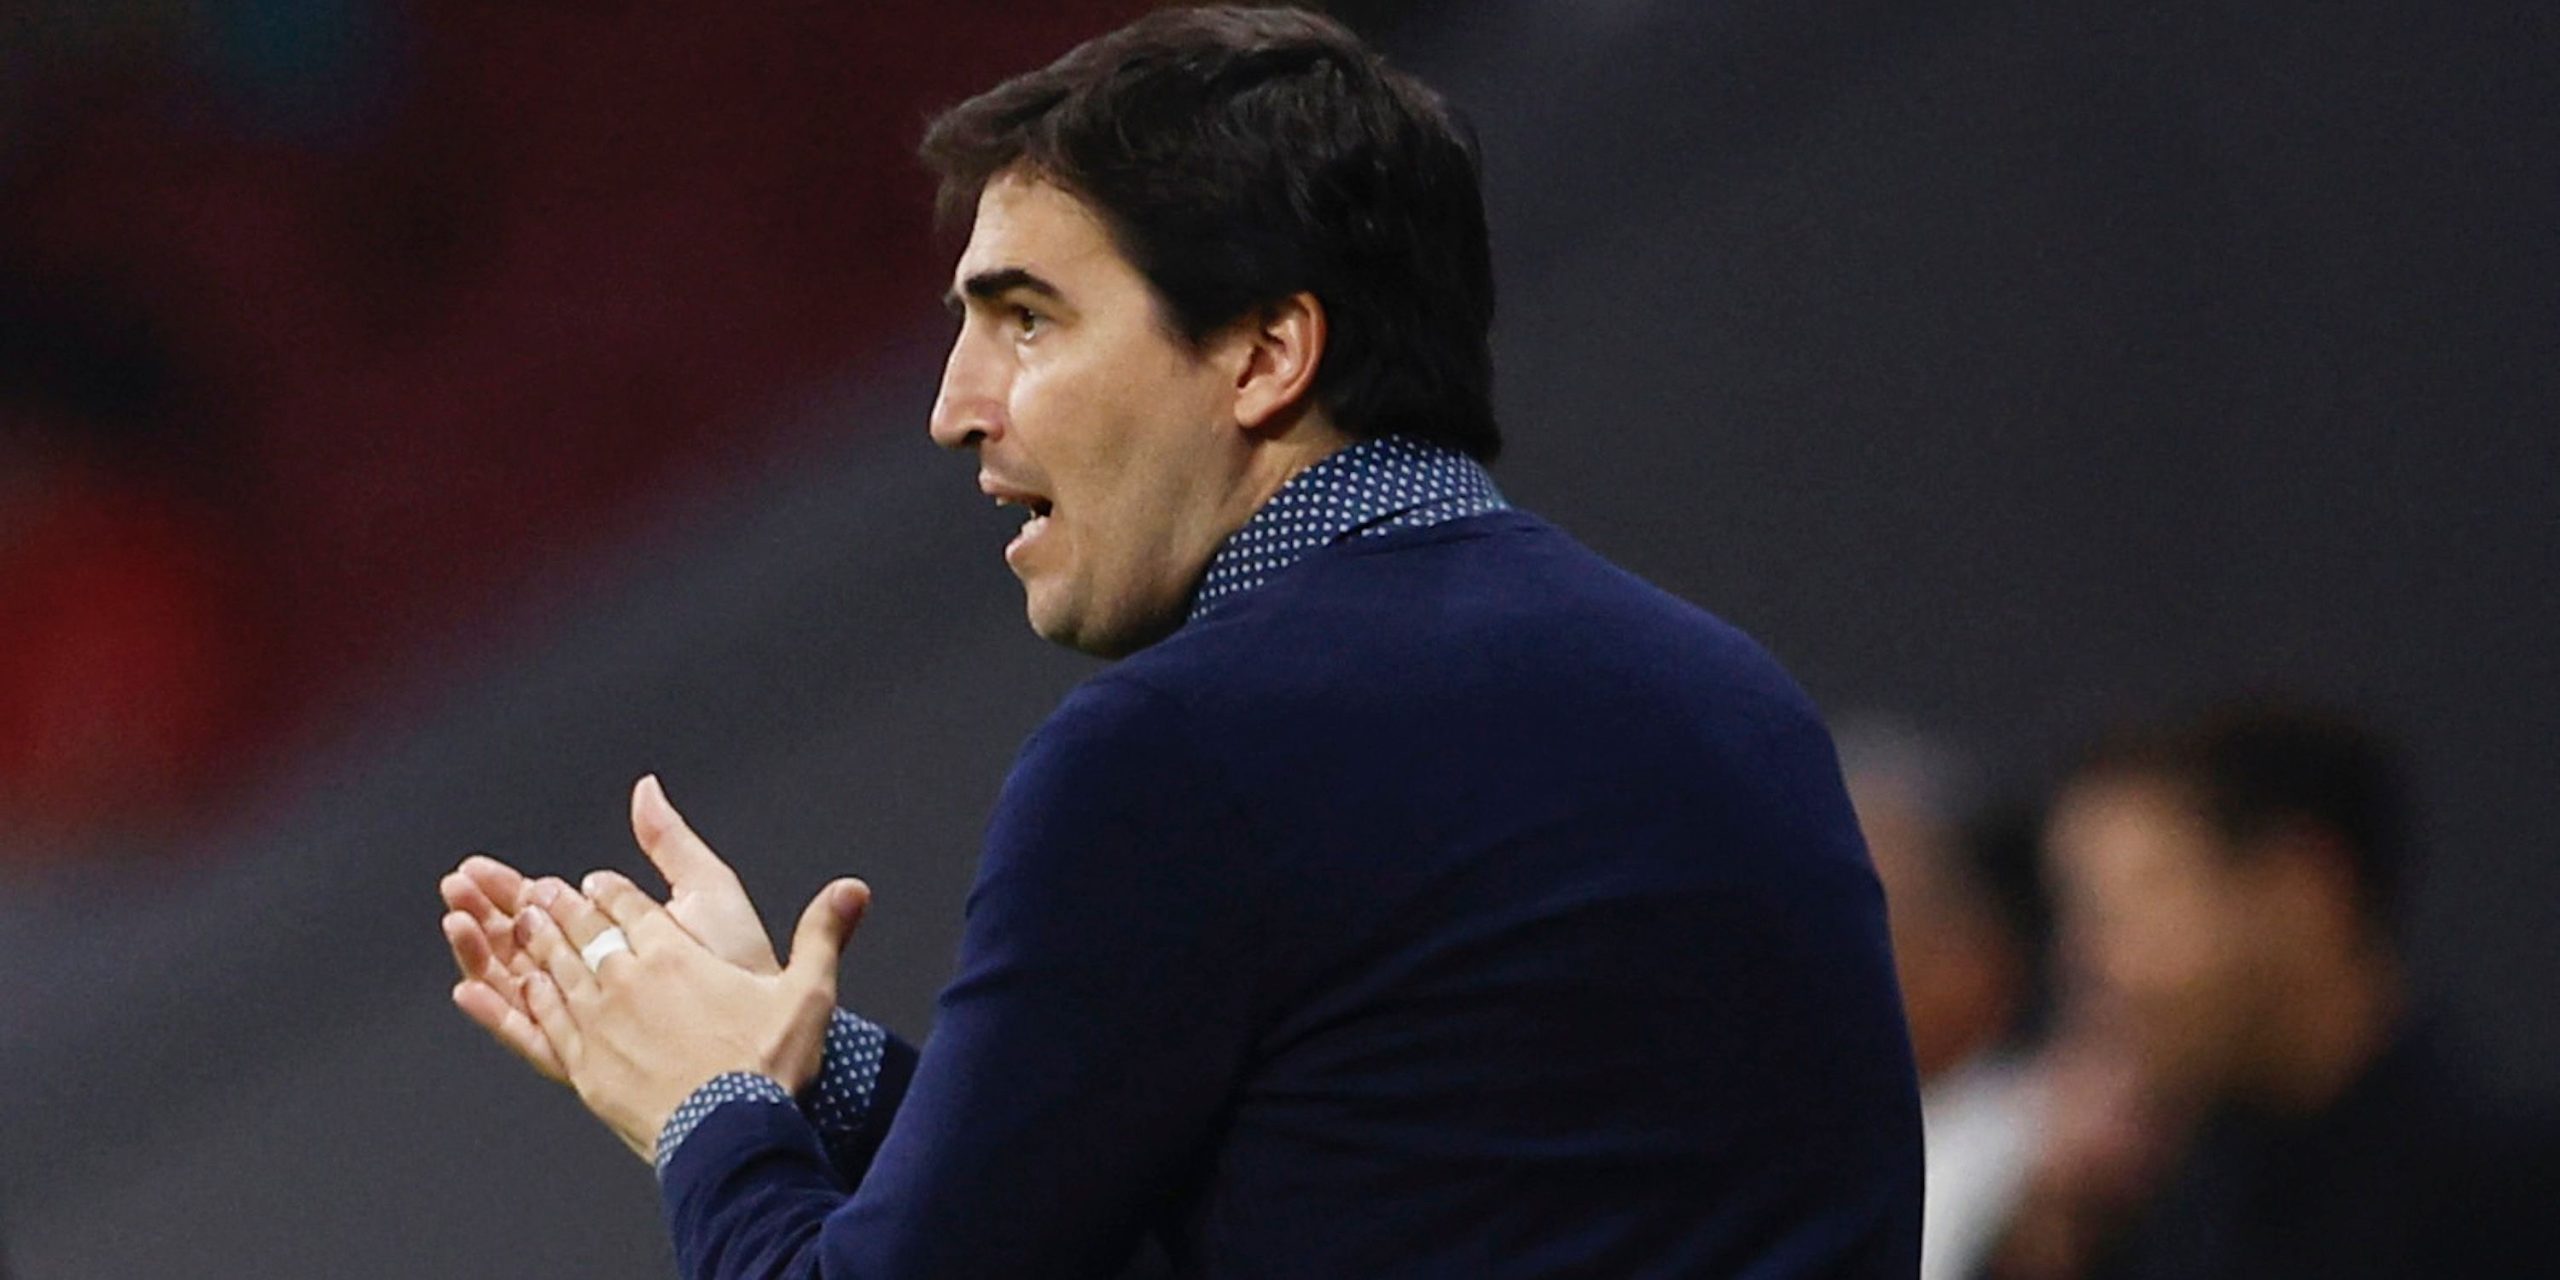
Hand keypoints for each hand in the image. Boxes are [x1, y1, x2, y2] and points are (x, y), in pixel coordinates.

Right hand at [440, 776, 780, 1079]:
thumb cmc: (744, 965)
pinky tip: (467, 990)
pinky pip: (533, 1039)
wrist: (768, 1033)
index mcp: (620, 942)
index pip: (551, 910)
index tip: (477, 867)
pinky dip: (497, 1016)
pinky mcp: (589, 1060)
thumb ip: (669, 843)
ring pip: (518, 987)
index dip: (512, 888)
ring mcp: (591, 1023)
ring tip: (456, 921)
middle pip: (524, 946)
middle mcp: (600, 982)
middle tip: (454, 886)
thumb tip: (645, 786)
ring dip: (481, 954)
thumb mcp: (706, 891)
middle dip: (485, 914)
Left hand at [515, 870, 869, 1161]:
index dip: (608, 890)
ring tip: (520, 925)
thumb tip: (852, 889)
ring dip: (536, 943)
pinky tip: (510, 989)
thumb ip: (823, 935)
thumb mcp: (808, 994)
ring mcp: (597, 1023)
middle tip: (539, 892)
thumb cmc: (766, 1068)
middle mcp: (627, 981)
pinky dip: (521, 999)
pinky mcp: (582, 1065)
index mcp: (674, 956)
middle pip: (583, 931)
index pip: (630, 908)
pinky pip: (541, 1021)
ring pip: (555, 969)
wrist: (728, 1136)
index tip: (594, 882)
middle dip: (560, 907)